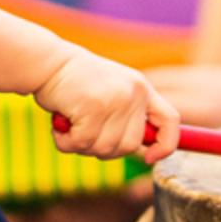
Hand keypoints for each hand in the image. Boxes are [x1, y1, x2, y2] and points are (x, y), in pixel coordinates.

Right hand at [33, 46, 179, 162]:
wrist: (50, 63)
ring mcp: (116, 99)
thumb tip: (145, 151)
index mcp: (143, 90)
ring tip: (71, 124)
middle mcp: (135, 93)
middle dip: (105, 149)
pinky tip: (60, 124)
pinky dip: (66, 142)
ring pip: (104, 149)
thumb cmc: (78, 83)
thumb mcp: (113, 92)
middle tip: (85, 132)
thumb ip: (129, 117)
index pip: (171, 121)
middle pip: (130, 146)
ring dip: (81, 145)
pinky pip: (82, 144)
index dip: (166, 145)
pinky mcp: (94, 107)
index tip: (150, 158)